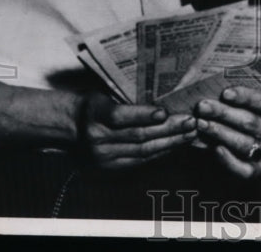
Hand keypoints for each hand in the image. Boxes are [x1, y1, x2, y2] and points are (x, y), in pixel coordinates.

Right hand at [77, 92, 198, 169]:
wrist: (69, 126)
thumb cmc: (94, 103)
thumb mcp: (104, 92)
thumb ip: (127, 96)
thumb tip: (163, 92)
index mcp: (94, 113)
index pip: (120, 116)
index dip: (143, 115)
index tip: (165, 112)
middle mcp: (97, 138)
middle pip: (137, 135)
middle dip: (168, 129)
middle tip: (191, 122)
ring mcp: (102, 156)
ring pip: (142, 151)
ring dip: (170, 143)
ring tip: (190, 134)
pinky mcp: (108, 168)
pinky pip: (139, 161)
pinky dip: (159, 153)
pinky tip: (175, 145)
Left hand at [194, 87, 260, 178]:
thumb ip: (251, 92)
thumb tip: (221, 81)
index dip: (246, 97)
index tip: (225, 92)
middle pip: (251, 122)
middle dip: (224, 113)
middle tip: (203, 106)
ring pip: (243, 143)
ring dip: (219, 132)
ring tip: (201, 122)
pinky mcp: (260, 172)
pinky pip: (241, 168)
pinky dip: (227, 159)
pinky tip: (214, 148)